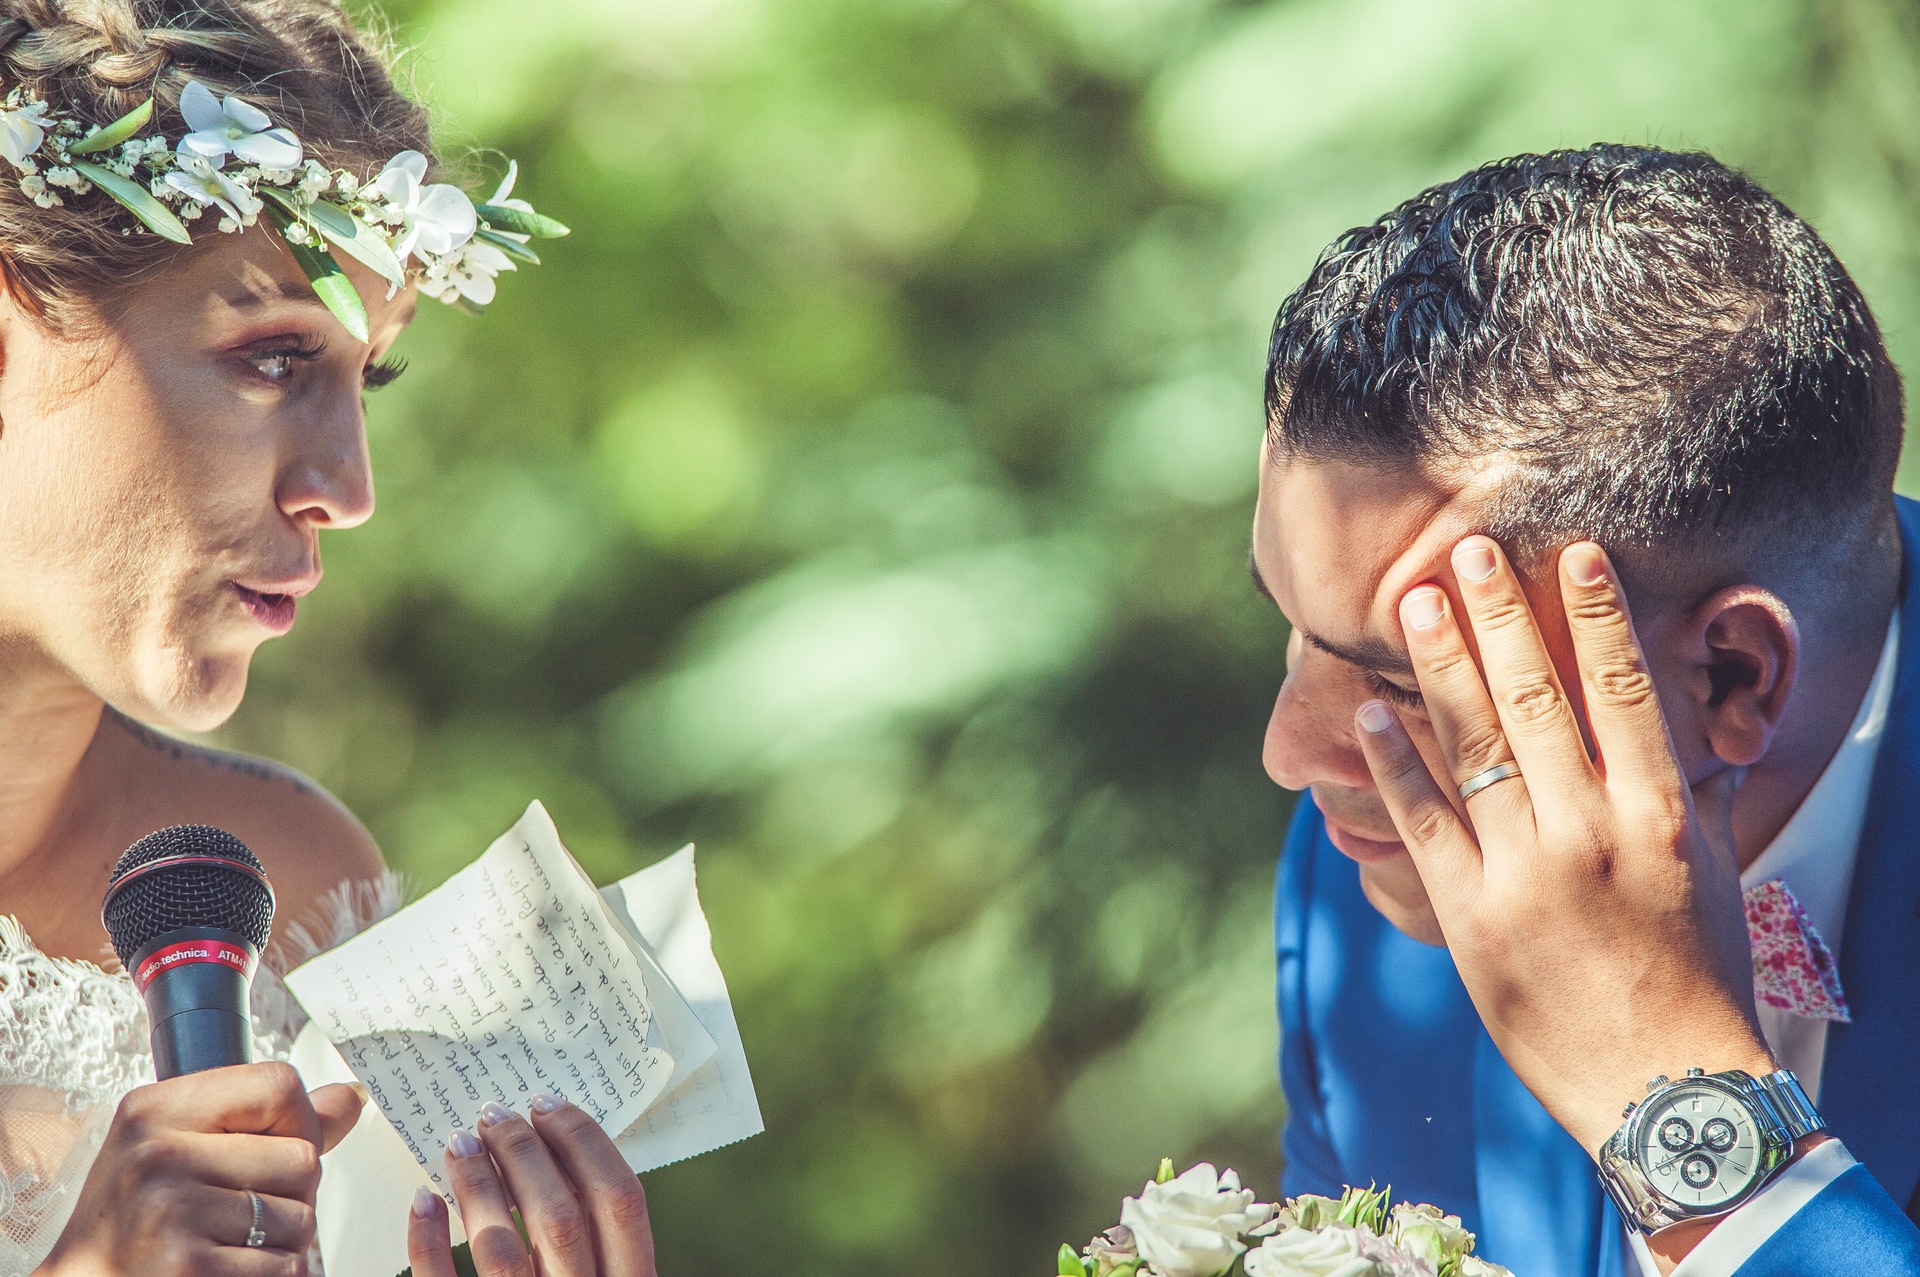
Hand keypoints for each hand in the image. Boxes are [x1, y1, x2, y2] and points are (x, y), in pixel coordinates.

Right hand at [37, 1062, 364, 1276]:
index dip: (298, 1123)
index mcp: (155, 1110)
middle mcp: (158, 1155)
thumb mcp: (177, 1148)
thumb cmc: (134, 1221)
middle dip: (289, 1195)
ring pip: (302, 1220)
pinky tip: (223, 1272)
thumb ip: (266, 1122)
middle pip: (303, 1159)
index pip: (279, 1085)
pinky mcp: (190, 1267)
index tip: (270, 1150)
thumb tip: (348, 1099)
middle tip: (233, 1215)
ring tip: (224, 1246)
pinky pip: (287, 1268)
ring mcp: (172, 1212)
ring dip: (280, 1243)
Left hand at [407, 1095, 656, 1276]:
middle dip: (525, 1152)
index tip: (549, 1104)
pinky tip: (424, 1201)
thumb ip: (601, 1240)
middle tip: (495, 1113)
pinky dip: (428, 1243)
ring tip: (459, 1143)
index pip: (621, 1199)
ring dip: (477, 1186)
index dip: (586, 1143)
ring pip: (501, 1248)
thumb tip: (562, 1152)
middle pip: (561, 1214)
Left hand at [1351, 537, 1772, 1155]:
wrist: (1665, 1090)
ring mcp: (1526, 873)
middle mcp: (1591, 832)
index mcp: (1659, 815)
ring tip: (1412, 603)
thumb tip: (1683, 726)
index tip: (1572, 554)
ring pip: (1476, 747)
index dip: (1595, 617)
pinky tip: (1367, 712)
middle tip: (1467, 548)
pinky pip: (1423, 823)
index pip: (1626, 693)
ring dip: (1439, 666)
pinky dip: (1392, 764)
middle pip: (1538, 700)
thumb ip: (1692, 793)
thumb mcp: (1712, 873)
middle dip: (1500, 617)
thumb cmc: (1698, 977)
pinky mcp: (1470, 915)